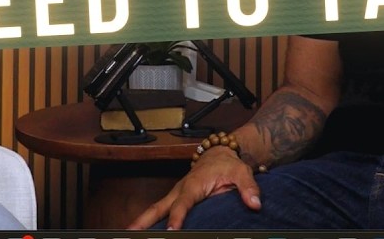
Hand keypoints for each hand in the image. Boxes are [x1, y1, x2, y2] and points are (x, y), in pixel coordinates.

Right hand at [126, 146, 261, 229]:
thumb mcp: (242, 172)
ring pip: (155, 209)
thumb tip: (255, 203)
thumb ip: (249, 187)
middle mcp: (180, 190)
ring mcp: (175, 194)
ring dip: (141, 222)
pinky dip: (150, 222)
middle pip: (159, 207)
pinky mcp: (175, 198)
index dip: (177, 216)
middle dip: (144, 220)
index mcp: (194, 184)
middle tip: (131, 233)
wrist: (219, 153)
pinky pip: (160, 211)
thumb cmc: (228, 164)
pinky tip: (145, 233)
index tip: (172, 230)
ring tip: (128, 234)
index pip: (184, 202)